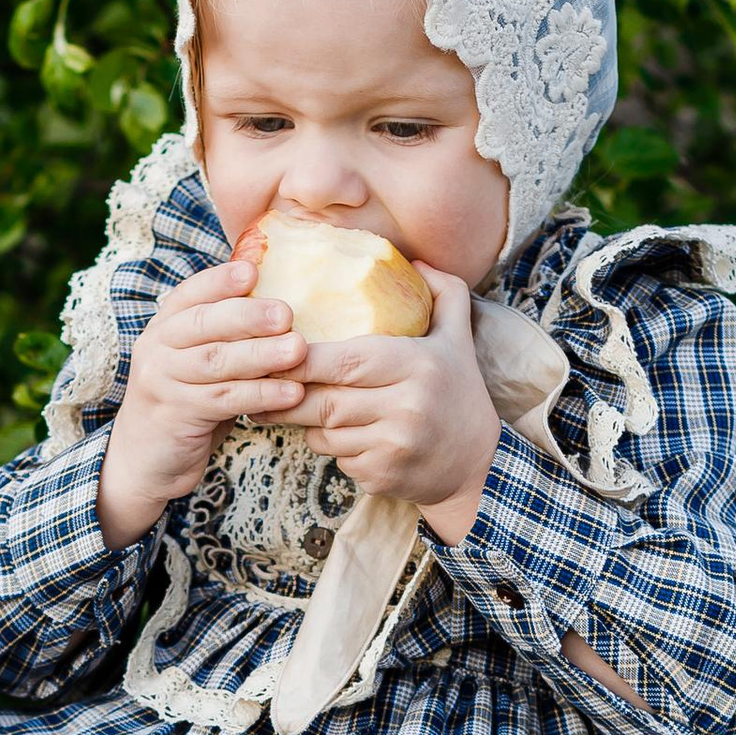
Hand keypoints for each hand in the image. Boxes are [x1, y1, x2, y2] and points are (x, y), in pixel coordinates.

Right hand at [98, 257, 304, 545]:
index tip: (253, 270)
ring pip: (215, 361)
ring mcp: (161, 381)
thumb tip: (280, 307)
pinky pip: (223, 400)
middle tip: (287, 313)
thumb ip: (225, 337)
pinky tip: (291, 393)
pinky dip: (260, 394)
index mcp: (164, 327)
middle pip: (203, 323)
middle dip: (248, 315)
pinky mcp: (174, 415)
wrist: (144, 461)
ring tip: (298, 350)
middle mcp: (156, 348)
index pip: (190, 294)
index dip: (220, 280)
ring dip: (260, 354)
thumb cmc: (185, 405)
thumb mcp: (196, 364)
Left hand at [293, 269, 501, 536]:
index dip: (301, 359)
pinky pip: (335, 457)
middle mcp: (405, 407)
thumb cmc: (459, 392)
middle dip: (285, 394)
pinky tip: (342, 434)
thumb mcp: (457, 338)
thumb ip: (443, 292)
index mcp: (417, 366)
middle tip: (258, 382)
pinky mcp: (382, 476)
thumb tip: (416, 258)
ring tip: (299, 405)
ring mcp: (393, 447)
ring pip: (323, 432)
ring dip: (306, 420)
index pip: (345, 361)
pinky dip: (329, 446)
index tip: (274, 350)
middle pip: (324, 401)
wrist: (478, 464)